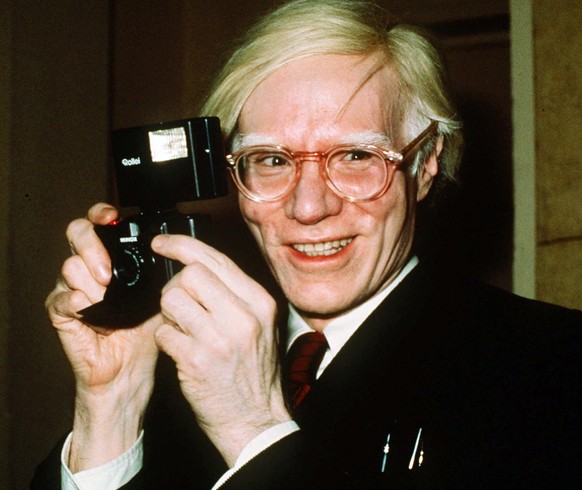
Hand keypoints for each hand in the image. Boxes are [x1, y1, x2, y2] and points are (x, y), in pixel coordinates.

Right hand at [46, 203, 159, 470]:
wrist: (131, 368)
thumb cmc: (146, 329)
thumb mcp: (161, 293)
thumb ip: (162, 270)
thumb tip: (179, 250)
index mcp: (113, 259)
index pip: (98, 223)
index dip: (101, 214)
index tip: (112, 217)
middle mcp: (90, 268)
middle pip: (76, 234)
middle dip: (92, 246)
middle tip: (108, 271)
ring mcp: (73, 288)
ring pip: (69, 265)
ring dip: (91, 281)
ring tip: (108, 298)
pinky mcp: (63, 313)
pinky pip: (61, 298)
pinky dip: (77, 301)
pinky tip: (92, 309)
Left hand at [152, 234, 290, 465]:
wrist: (256, 420)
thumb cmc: (253, 372)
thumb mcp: (259, 326)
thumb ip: (234, 295)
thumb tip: (195, 266)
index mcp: (260, 301)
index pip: (215, 258)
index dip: (181, 245)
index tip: (161, 243)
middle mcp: (244, 315)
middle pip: (189, 273)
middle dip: (174, 286)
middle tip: (177, 305)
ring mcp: (221, 338)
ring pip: (171, 299)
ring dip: (167, 314)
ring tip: (181, 329)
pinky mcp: (198, 361)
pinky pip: (163, 333)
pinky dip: (164, 340)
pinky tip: (179, 351)